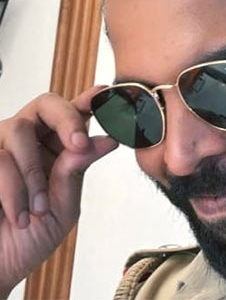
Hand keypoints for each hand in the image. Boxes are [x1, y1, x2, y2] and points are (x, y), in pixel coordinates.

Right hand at [0, 86, 117, 295]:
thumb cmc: (29, 239)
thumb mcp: (63, 207)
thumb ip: (77, 170)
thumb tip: (107, 140)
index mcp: (57, 148)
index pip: (74, 113)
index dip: (89, 99)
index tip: (105, 94)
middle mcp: (29, 140)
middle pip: (46, 103)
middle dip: (66, 119)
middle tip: (77, 144)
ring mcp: (0, 146)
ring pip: (19, 131)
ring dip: (32, 173)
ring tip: (38, 209)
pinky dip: (13, 190)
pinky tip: (20, 216)